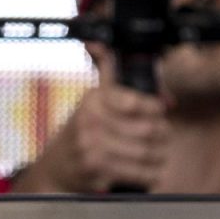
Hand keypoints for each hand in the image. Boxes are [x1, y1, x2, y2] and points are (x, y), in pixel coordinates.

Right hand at [19, 62, 169, 192]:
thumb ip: (105, 71)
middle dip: (163, 134)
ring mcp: (92, 146)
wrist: (54, 169)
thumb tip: (96, 43)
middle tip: (164, 137)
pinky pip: (139, 172)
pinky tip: (153, 173)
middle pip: (149, 128)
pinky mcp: (96, 170)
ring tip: (160, 155)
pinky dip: (151, 175)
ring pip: (147, 151)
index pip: (138, 102)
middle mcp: (91, 120)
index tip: (160, 112)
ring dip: (160, 156)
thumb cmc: (81, 130)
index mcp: (94, 99)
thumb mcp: (92, 99)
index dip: (156, 108)